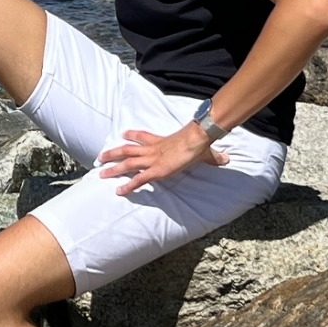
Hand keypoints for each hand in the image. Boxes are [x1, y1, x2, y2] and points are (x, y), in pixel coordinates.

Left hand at [98, 123, 230, 195]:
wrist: (196, 139)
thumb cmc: (199, 142)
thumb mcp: (204, 150)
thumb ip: (213, 157)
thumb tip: (227, 159)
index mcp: (162, 142)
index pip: (144, 136)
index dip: (132, 135)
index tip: (123, 134)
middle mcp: (153, 150)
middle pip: (128, 149)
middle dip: (113, 153)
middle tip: (100, 157)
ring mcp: (152, 160)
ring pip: (127, 163)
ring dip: (113, 167)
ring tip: (101, 172)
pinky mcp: (156, 171)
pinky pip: (138, 180)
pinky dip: (127, 186)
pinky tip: (118, 192)